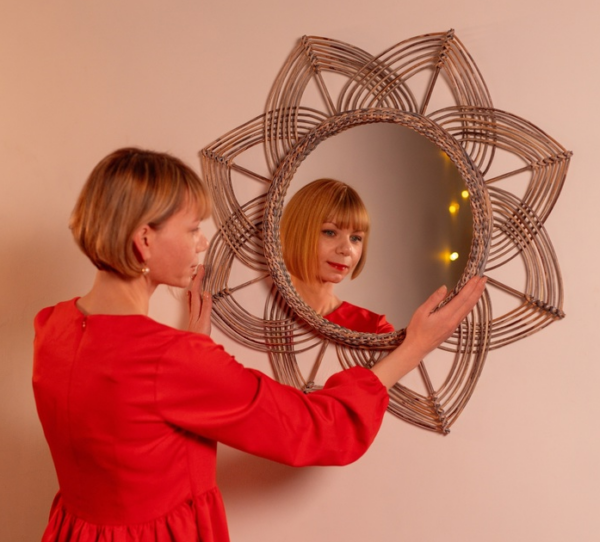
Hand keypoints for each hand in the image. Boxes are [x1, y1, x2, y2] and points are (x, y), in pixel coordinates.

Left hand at [187, 265, 211, 335]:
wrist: (191, 350)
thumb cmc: (199, 337)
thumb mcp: (205, 322)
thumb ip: (206, 308)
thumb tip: (207, 293)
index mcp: (196, 309)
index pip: (196, 290)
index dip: (198, 279)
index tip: (201, 268)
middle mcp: (193, 310)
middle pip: (193, 291)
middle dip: (196, 279)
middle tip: (199, 268)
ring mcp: (193, 314)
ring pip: (192, 296)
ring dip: (194, 286)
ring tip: (195, 277)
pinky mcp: (193, 319)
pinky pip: (192, 304)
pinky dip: (192, 297)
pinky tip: (190, 295)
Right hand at [371, 276, 486, 388]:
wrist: (417, 347)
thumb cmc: (417, 331)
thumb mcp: (421, 312)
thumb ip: (434, 299)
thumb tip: (444, 288)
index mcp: (446, 316)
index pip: (462, 298)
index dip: (470, 287)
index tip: (476, 278)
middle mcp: (453, 321)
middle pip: (469, 303)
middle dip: (477, 290)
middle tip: (484, 279)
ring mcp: (454, 325)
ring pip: (468, 308)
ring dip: (476, 296)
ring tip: (481, 287)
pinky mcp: (453, 327)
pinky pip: (465, 313)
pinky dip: (470, 304)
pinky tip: (471, 300)